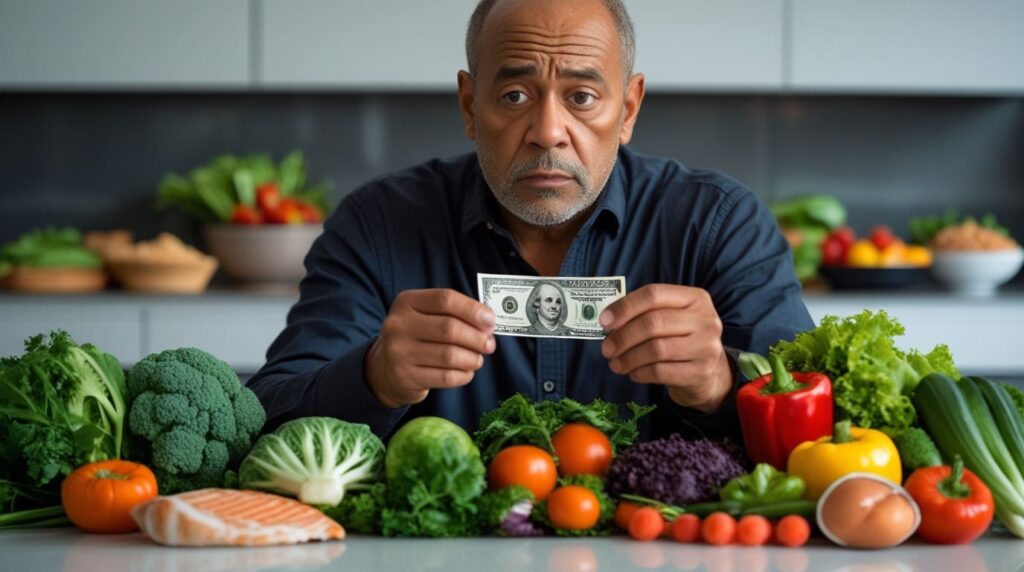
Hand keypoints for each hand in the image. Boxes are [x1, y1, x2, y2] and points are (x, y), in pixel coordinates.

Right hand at [365, 289, 495, 407]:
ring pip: (450, 355)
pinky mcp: (406, 377)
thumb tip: (488, 322)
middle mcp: (399, 325)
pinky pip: (446, 377)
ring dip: (473, 358)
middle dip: (477, 337)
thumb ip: (453, 313)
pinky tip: (466, 371)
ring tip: (478, 359)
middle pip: (450, 328)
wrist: (383, 369)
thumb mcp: (425, 315)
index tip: (490, 321)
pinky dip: (464, 375)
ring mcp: (399, 352)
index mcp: (406, 302)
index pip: (445, 299)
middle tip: (489, 344)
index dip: (473, 309)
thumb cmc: (416, 337)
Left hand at [599, 284, 732, 412]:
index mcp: (695, 298)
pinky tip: (633, 373)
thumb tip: (608, 320)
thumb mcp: (671, 318)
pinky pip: (661, 372)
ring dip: (628, 358)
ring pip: (656, 349)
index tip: (604, 321)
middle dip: (623, 336)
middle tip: (606, 348)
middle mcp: (705, 319)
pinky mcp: (701, 372)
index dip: (625, 307)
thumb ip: (645, 313)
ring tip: (616, 364)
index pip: (654, 294)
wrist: (711, 373)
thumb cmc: (681, 339)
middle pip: (653, 322)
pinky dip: (640, 372)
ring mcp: (706, 347)